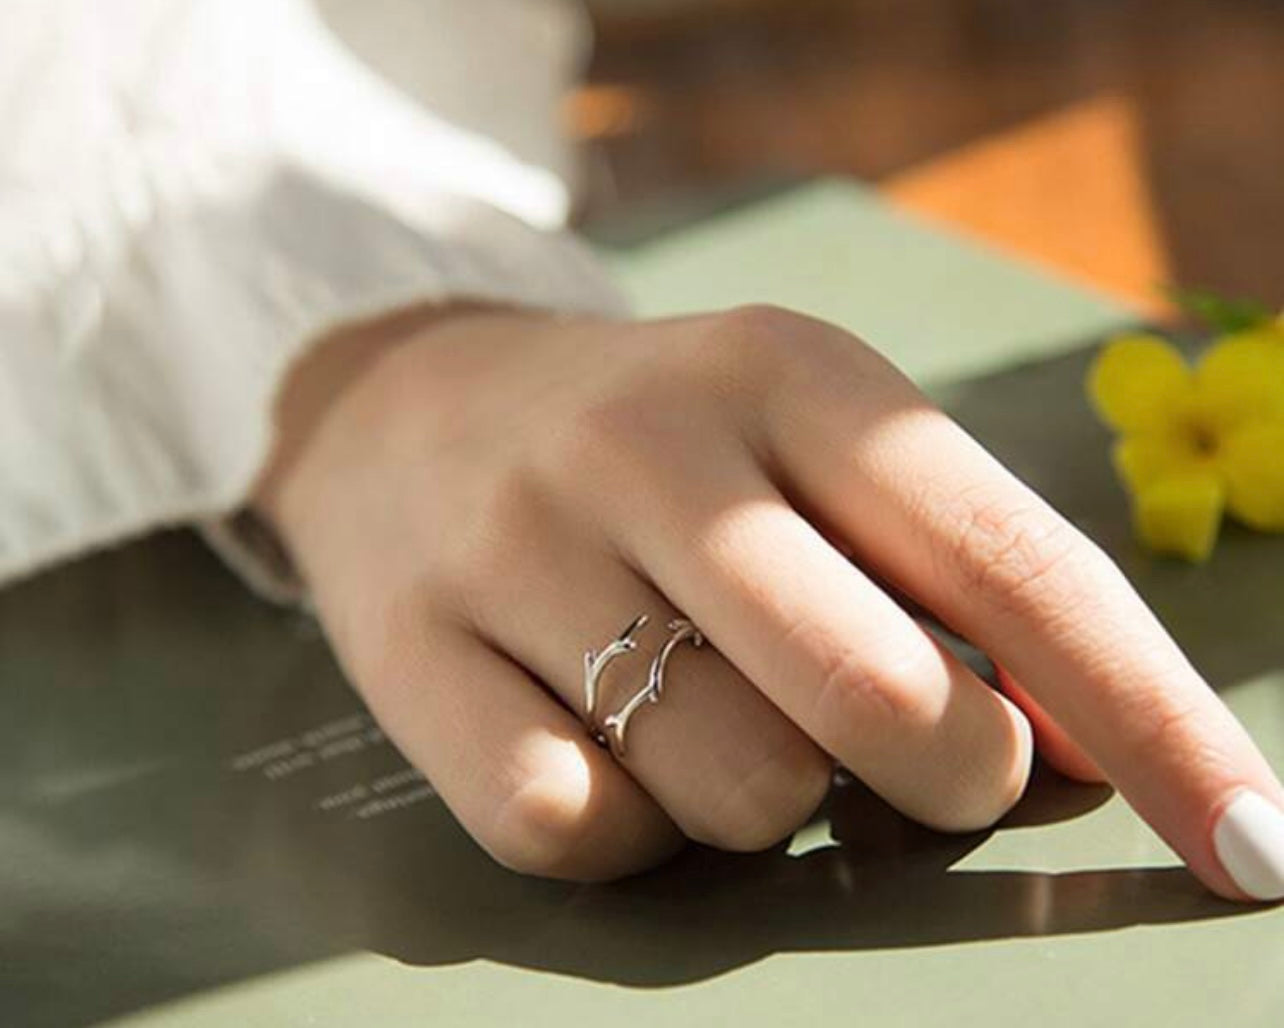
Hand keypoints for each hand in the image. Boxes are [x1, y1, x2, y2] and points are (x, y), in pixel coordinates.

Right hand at [254, 304, 1283, 900]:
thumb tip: (1082, 751)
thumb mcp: (801, 448)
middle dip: (941, 773)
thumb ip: (941, 581)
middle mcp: (650, 443)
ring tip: (709, 714)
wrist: (404, 412)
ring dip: (763, 799)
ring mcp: (517, 545)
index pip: (1018, 565)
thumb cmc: (651, 448)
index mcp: (790, 373)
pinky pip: (574, 830)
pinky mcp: (407, 650)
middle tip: (916, 756)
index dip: (1154, 715)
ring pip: (735, 791)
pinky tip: (597, 747)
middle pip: (885, 701)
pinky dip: (624, 832)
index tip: (1247, 843)